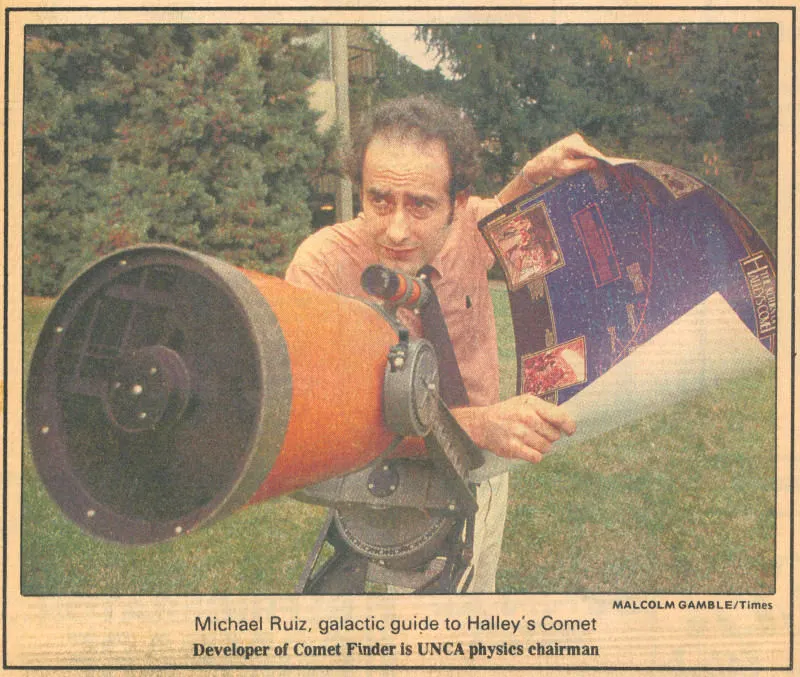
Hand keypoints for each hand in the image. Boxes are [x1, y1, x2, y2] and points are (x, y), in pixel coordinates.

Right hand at [453, 395, 575, 463]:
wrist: (481, 423)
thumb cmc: (507, 412)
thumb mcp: (524, 402)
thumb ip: (544, 409)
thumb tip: (565, 422)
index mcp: (531, 404)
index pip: (559, 417)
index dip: (569, 426)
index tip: (570, 431)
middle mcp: (526, 417)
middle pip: (554, 435)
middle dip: (550, 436)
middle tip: (539, 434)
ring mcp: (519, 433)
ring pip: (546, 447)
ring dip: (542, 447)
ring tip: (531, 441)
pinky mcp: (513, 448)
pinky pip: (536, 457)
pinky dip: (535, 456)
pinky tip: (528, 449)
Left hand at [523, 133, 605, 184]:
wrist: (542, 163)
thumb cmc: (552, 167)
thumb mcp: (567, 169)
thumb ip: (582, 165)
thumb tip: (596, 162)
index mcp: (571, 145)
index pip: (589, 151)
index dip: (599, 158)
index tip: (608, 164)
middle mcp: (574, 138)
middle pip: (590, 150)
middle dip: (596, 159)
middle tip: (606, 169)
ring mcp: (575, 138)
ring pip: (588, 150)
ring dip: (592, 158)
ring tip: (601, 168)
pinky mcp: (576, 141)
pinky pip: (584, 150)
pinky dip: (587, 156)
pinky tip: (593, 164)